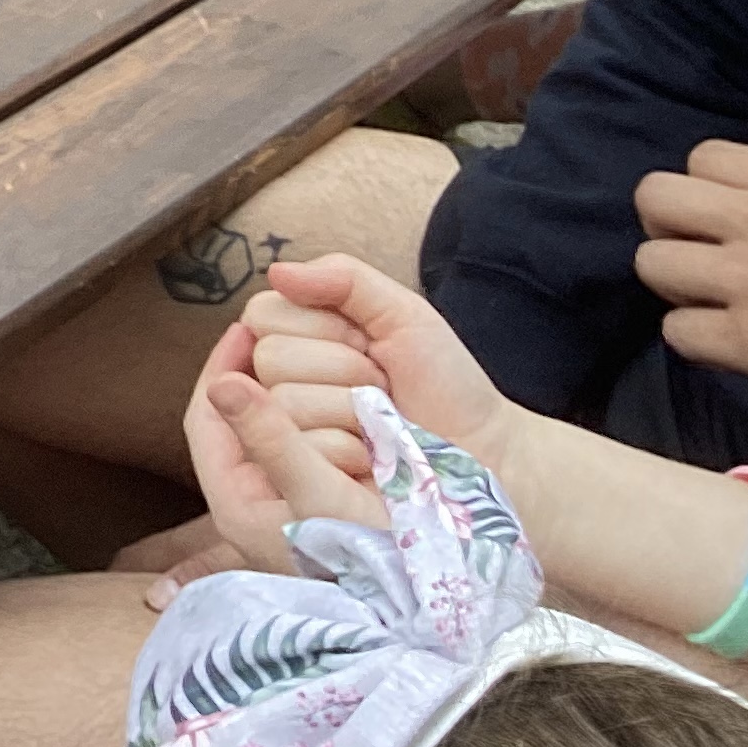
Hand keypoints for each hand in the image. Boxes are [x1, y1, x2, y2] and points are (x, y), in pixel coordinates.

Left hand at [180, 324, 387, 582]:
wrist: (439, 600)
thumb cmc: (375, 561)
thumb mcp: (319, 497)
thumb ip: (269, 439)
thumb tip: (224, 383)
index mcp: (237, 504)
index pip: (206, 415)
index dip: (224, 365)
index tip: (248, 326)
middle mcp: (258, 501)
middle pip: (240, 416)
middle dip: (263, 373)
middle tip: (289, 337)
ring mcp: (290, 499)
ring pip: (278, 422)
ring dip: (299, 387)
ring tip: (323, 362)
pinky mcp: (324, 496)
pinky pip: (313, 436)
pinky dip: (330, 411)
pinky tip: (357, 393)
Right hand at [239, 255, 516, 478]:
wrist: (484, 449)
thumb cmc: (446, 380)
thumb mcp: (403, 314)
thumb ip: (343, 279)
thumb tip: (276, 272)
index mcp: (301, 336)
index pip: (263, 313)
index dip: (321, 326)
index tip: (368, 343)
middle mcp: (284, 381)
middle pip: (270, 357)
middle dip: (340, 367)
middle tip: (381, 384)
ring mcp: (290, 431)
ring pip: (282, 401)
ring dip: (346, 408)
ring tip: (379, 420)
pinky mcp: (302, 474)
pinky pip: (294, 449)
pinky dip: (344, 446)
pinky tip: (370, 452)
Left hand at [636, 139, 747, 392]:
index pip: (704, 158)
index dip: (710, 188)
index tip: (729, 212)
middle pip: (655, 198)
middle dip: (670, 224)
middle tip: (702, 249)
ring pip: (653, 264)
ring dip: (677, 283)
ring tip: (713, 296)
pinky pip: (679, 331)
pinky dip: (697, 340)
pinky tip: (729, 343)